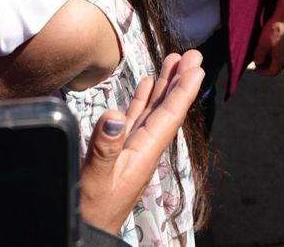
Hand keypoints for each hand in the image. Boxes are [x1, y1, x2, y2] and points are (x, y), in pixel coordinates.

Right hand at [80, 50, 205, 233]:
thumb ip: (105, 148)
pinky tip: (146, 86)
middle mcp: (143, 149)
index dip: (183, 91)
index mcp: (144, 154)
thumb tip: (115, 115)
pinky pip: (137, 119)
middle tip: (193, 55)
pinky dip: (143, 100)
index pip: (169, 116)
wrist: (87, 230)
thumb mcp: (96, 179)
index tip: (196, 68)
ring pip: (153, 110)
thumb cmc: (92, 210)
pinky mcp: (119, 151)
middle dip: (179, 81)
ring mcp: (132, 149)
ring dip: (164, 86)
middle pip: (167, 109)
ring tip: (174, 62)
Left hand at [250, 14, 283, 76]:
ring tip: (264, 53)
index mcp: (282, 60)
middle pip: (278, 66)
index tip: (255, 69)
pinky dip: (277, 51)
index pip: (272, 72)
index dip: (262, 72)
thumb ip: (259, 56)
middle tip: (258, 62)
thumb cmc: (275, 30)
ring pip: (282, 58)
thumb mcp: (263, 44)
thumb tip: (257, 62)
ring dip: (272, 58)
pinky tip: (272, 44)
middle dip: (267, 66)